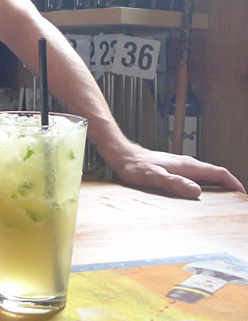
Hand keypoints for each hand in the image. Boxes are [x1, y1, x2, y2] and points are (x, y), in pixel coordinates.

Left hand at [112, 145, 245, 198]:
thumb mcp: (154, 177)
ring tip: (225, 201)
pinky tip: (200, 195)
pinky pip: (196, 177)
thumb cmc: (136, 167)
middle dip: (230, 186)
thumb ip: (175, 183)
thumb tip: (197, 192)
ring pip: (207, 176)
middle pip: (216, 174)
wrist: (123, 156)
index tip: (243, 195)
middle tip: (238, 202)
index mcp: (188, 165)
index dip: (234, 183)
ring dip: (218, 186)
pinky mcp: (175, 169)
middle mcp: (188, 164)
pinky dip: (205, 185)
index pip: (219, 172)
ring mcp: (182, 165)